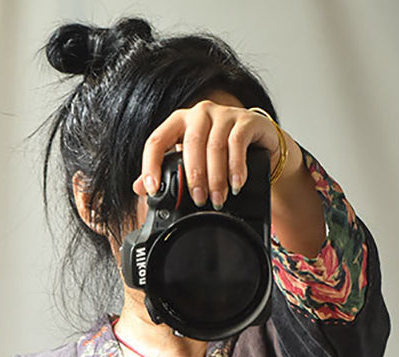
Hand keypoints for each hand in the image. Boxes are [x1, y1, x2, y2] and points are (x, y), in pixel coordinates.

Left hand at [132, 97, 285, 210]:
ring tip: (217, 200)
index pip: (157, 140)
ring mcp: (224, 114)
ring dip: (215, 178)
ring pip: (214, 146)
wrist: (259, 144)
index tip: (153, 189)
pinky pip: (237, 143)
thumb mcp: (192, 161)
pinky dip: (236, 168)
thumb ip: (167, 172)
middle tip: (198, 200)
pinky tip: (236, 184)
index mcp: (179, 122)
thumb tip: (139, 188)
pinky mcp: (246, 120)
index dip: (151, 165)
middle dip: (193, 177)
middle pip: (190, 145)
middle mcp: (200, 113)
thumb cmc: (221, 152)